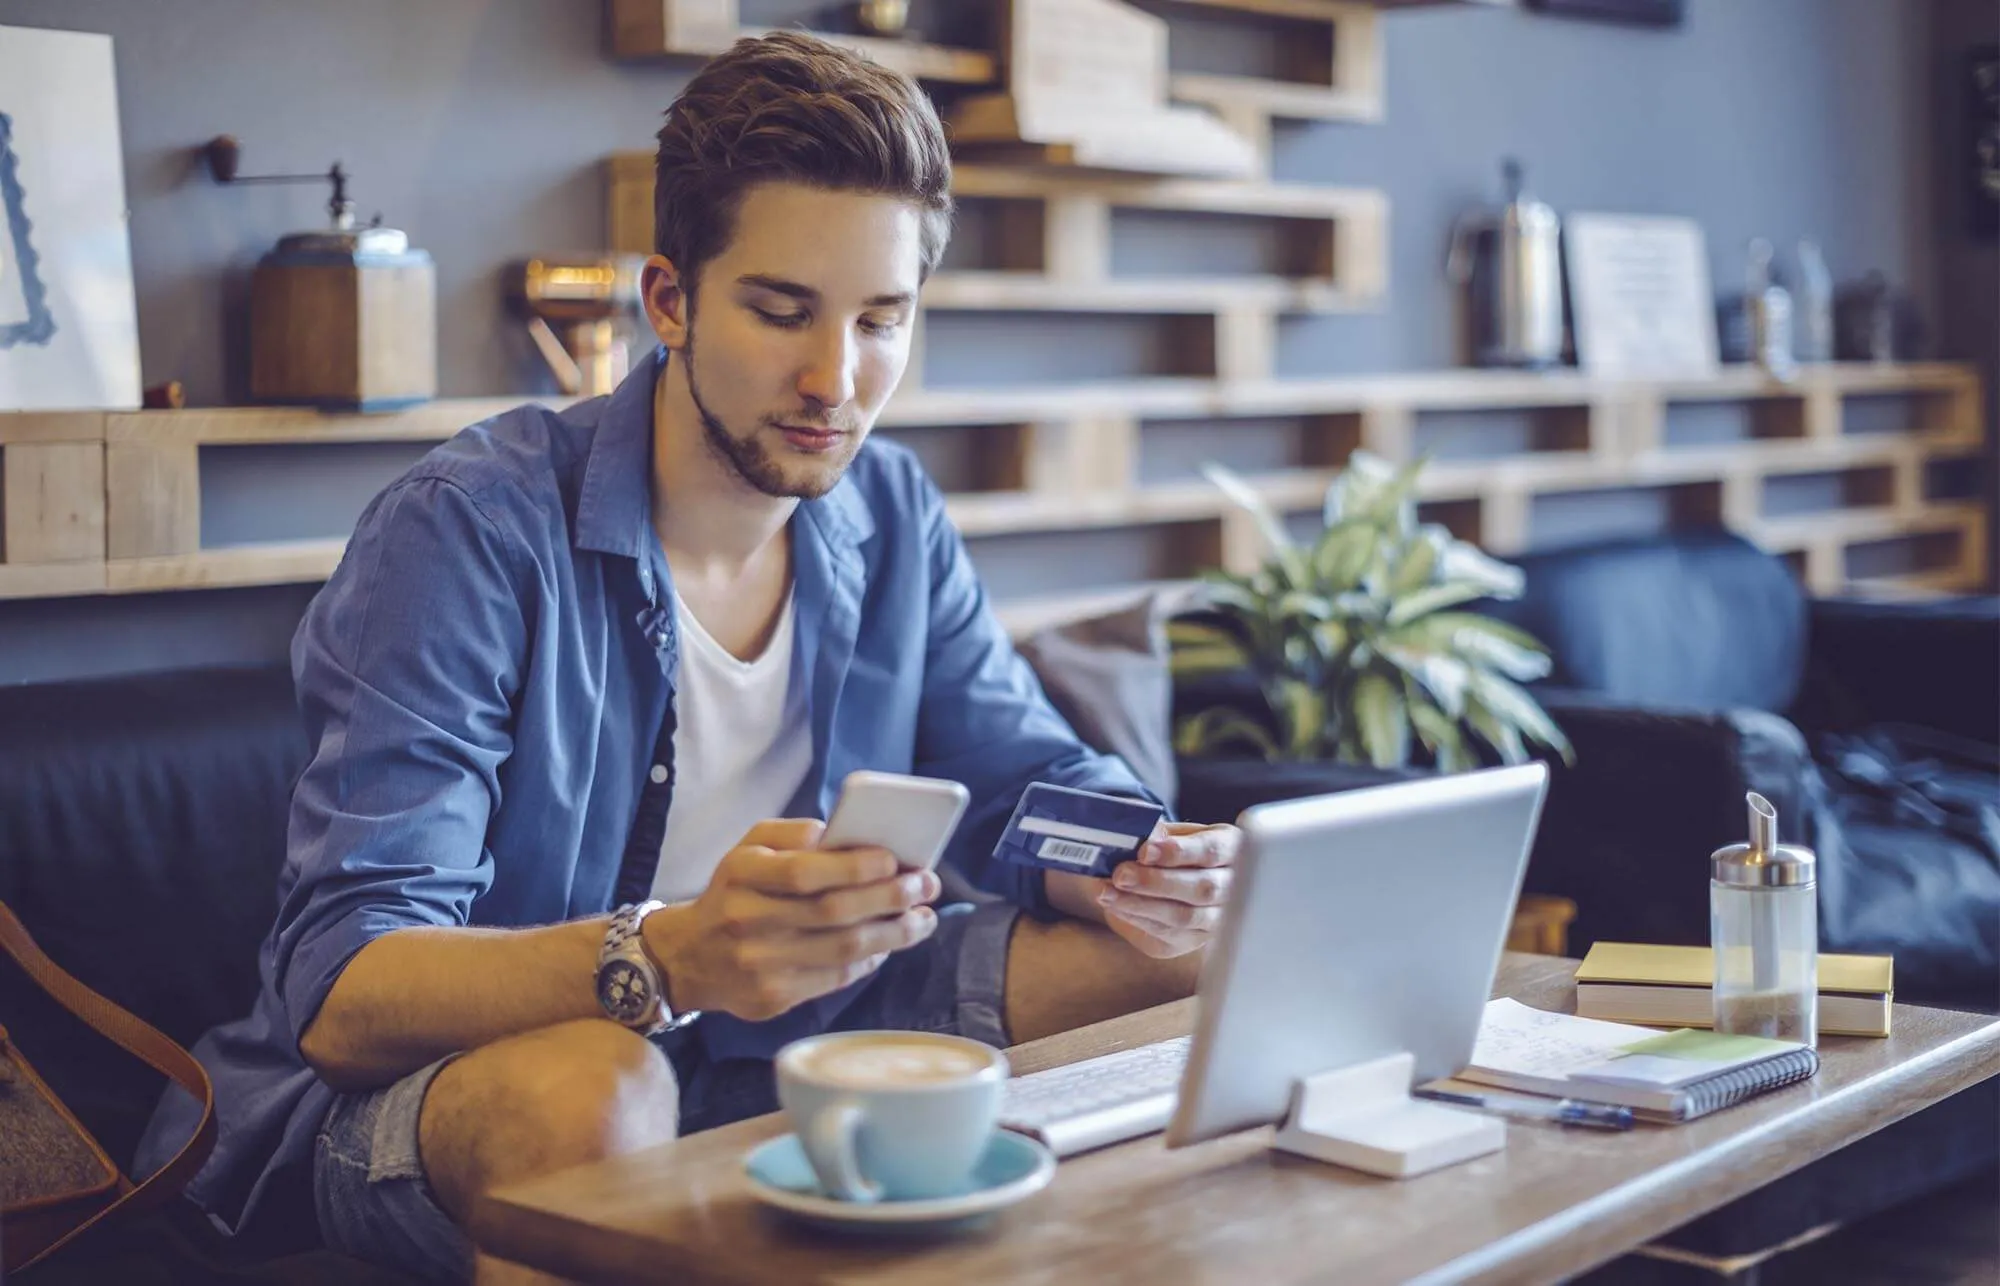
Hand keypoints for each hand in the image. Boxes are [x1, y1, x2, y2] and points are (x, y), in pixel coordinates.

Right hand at [640, 819, 940, 1021]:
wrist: (688, 956)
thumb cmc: (735, 891)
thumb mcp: (750, 848)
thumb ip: (793, 834)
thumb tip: (843, 835)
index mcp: (741, 874)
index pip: (804, 872)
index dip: (854, 867)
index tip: (895, 860)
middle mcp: (746, 920)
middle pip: (833, 913)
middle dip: (890, 898)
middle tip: (926, 886)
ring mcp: (759, 965)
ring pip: (843, 950)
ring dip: (894, 933)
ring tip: (923, 918)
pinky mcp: (772, 998)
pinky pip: (836, 978)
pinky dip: (870, 960)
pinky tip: (889, 943)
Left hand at [1097, 822, 1241, 959]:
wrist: (1182, 879)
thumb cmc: (1180, 850)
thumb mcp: (1176, 833)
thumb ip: (1162, 835)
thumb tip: (1143, 839)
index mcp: (1233, 849)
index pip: (1211, 852)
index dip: (1178, 853)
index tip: (1144, 851)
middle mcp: (1234, 888)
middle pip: (1201, 889)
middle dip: (1156, 882)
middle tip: (1121, 874)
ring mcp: (1217, 920)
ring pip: (1184, 918)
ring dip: (1140, 905)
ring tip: (1107, 893)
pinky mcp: (1193, 941)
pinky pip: (1167, 935)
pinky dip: (1137, 920)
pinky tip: (1114, 906)